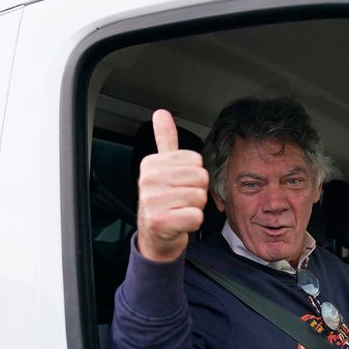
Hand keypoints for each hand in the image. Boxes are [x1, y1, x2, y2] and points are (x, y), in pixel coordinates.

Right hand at [136, 110, 208, 261]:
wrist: (154, 236)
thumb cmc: (163, 200)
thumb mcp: (162, 168)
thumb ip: (164, 139)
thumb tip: (161, 113)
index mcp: (151, 164)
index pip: (195, 160)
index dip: (193, 175)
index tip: (178, 184)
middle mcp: (148, 181)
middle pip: (200, 178)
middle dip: (196, 191)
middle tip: (180, 200)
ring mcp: (152, 201)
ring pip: (200, 197)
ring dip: (195, 207)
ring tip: (178, 210)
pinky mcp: (160, 222)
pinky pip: (196, 216)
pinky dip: (193, 222)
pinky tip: (179, 222)